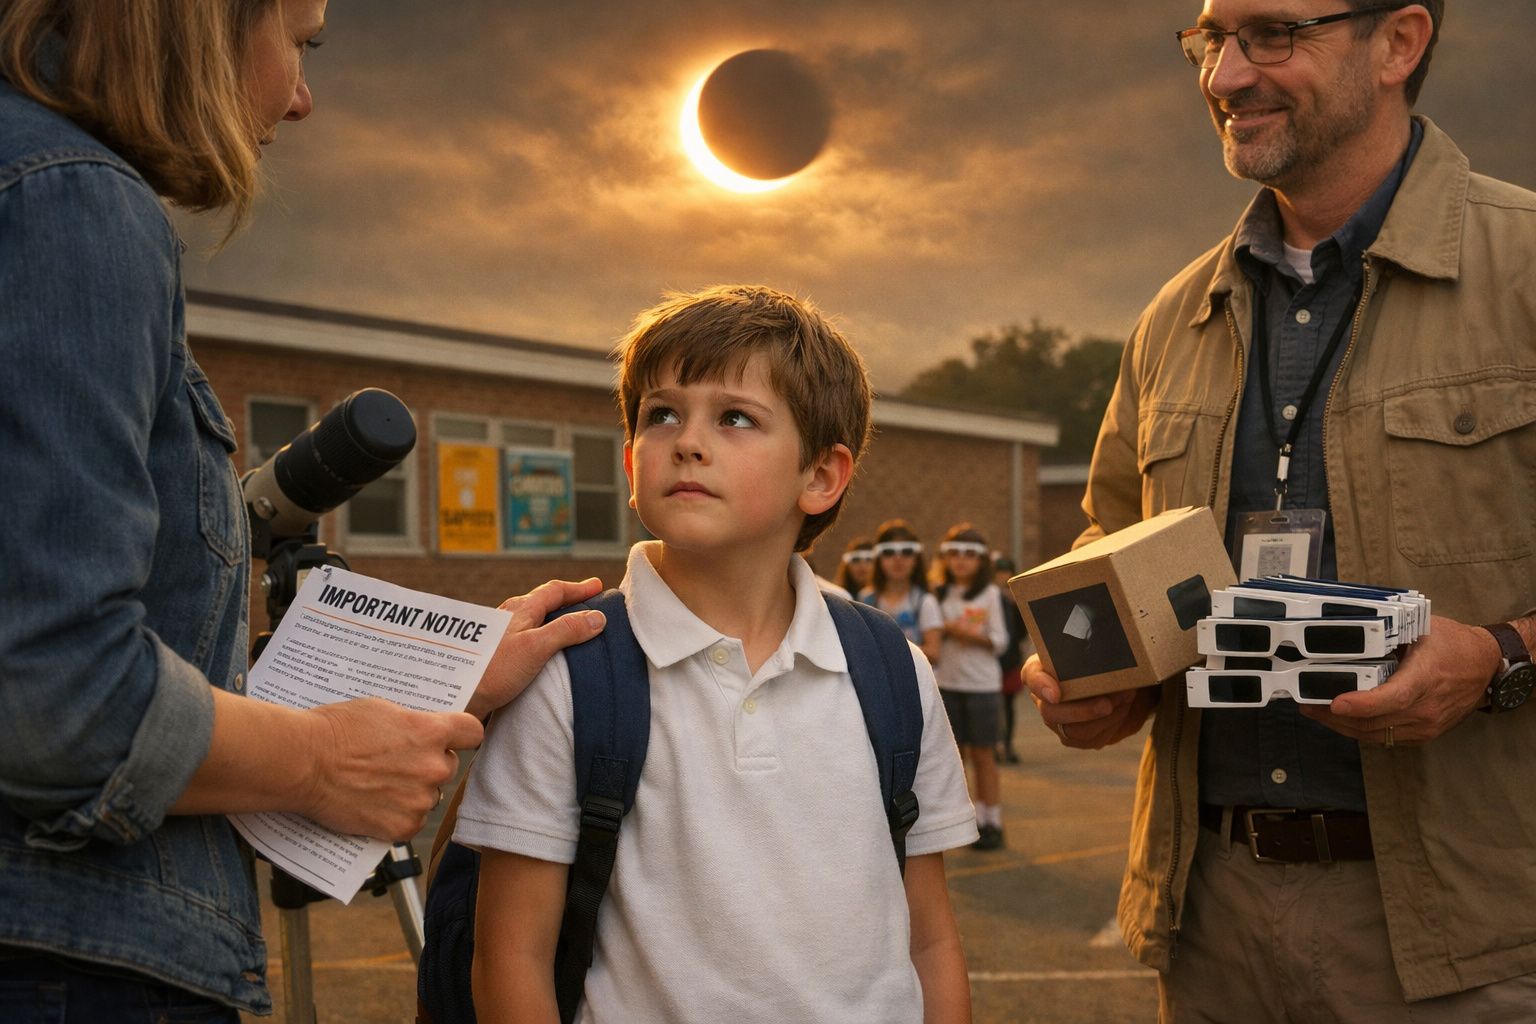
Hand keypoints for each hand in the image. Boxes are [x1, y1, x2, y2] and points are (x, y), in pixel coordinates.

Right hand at [302, 698, 483, 840]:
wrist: (303, 762)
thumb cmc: (336, 730)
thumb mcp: (383, 710)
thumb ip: (413, 723)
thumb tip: (423, 730)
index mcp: (431, 732)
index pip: (473, 732)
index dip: (462, 736)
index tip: (454, 738)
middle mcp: (433, 767)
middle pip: (448, 766)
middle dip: (428, 765)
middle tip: (399, 763)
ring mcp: (418, 799)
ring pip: (430, 796)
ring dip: (413, 793)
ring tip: (380, 786)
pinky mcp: (401, 827)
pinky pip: (412, 823)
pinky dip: (397, 817)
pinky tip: (376, 806)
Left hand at [466, 577, 606, 718]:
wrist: (457, 696)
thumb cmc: (492, 671)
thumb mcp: (536, 647)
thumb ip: (567, 630)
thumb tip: (597, 618)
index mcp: (520, 610)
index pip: (554, 591)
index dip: (578, 588)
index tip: (597, 586)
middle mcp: (508, 617)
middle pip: (541, 601)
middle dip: (565, 600)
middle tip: (584, 601)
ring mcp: (500, 635)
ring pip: (531, 619)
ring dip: (551, 618)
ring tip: (565, 624)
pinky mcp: (495, 654)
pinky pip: (524, 636)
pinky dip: (540, 636)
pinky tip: (540, 651)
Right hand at [1024, 653, 1157, 748]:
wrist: (1121, 681)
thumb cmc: (1102, 658)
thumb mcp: (1096, 647)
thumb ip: (1094, 646)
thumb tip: (1108, 640)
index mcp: (1042, 670)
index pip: (1031, 676)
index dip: (1041, 686)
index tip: (1056, 694)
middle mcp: (1044, 698)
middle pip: (1050, 712)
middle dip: (1082, 710)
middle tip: (1108, 702)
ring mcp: (1058, 721)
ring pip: (1072, 730)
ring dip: (1103, 718)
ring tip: (1125, 699)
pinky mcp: (1076, 737)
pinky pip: (1090, 740)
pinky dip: (1111, 725)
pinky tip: (1123, 709)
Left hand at [1298, 615, 1500, 745]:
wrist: (1485, 666)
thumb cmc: (1452, 643)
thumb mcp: (1421, 629)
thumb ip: (1388, 635)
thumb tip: (1347, 634)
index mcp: (1426, 678)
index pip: (1392, 698)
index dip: (1361, 704)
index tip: (1334, 702)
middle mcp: (1426, 708)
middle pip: (1374, 721)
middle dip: (1334, 716)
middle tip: (1306, 703)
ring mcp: (1425, 726)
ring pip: (1375, 734)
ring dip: (1342, 726)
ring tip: (1315, 711)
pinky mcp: (1423, 735)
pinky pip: (1384, 738)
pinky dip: (1359, 730)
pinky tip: (1341, 719)